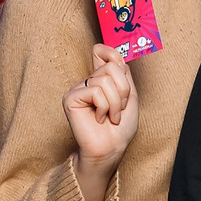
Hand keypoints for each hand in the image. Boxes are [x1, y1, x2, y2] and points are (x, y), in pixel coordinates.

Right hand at [64, 45, 137, 200]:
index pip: (104, 53)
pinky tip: (99, 119)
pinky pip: (95, 91)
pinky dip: (105, 107)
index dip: (113, 54)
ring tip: (110, 116)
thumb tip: (111, 52)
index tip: (121, 69)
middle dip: (123, 90)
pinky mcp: (70, 98)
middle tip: (119, 109)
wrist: (111, 148)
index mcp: (101, 80)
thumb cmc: (120, 127)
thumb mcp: (129, 96)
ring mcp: (78, 89)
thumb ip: (122, 73)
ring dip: (116, 102)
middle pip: (111, 67)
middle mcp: (88, 82)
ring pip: (105, 79)